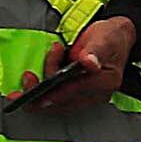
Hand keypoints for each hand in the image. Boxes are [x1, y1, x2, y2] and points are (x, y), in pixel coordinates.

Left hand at [21, 14, 137, 110]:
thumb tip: (90, 63)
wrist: (113, 37)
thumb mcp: (105, 38)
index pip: (75, 91)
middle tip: (27, 77)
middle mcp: (95, 94)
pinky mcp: (75, 94)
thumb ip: (96, 51)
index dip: (53, 91)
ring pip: (55, 103)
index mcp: (105, 82)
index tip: (36, 87)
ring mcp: (85, 96)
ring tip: (43, 63)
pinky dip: (41, 90)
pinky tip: (39, 76)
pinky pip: (54, 99)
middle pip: (62, 103)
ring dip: (39, 88)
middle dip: (39, 92)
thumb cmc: (110, 38)